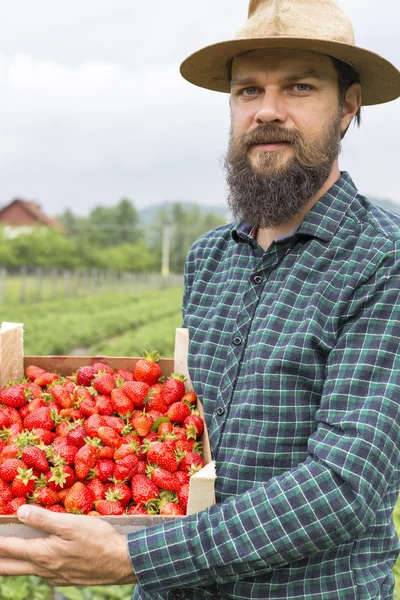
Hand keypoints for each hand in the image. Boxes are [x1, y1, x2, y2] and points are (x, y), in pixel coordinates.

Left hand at [0, 505, 136, 586]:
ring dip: (11, 563)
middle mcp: (44, 569)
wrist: (122, 563)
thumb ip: (44, 519)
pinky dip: (31, 565)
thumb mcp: (72, 524)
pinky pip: (42, 573)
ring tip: (6, 556)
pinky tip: (38, 558)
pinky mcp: (66, 578)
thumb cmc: (98, 539)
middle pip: (9, 568)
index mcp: (43, 554)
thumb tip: (19, 512)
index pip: (8, 548)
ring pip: (25, 571)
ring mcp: (55, 576)